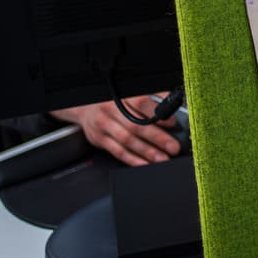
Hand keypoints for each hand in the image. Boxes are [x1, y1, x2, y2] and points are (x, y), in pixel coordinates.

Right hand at [53, 95, 183, 165]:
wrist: (85, 106)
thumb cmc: (114, 100)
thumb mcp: (129, 94)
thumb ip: (151, 99)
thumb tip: (172, 106)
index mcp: (121, 95)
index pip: (141, 103)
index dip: (157, 113)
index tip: (172, 123)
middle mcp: (110, 110)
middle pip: (135, 125)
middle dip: (157, 138)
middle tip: (172, 147)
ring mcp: (103, 126)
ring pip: (127, 141)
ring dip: (147, 152)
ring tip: (162, 158)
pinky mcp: (99, 140)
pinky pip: (118, 152)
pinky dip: (133, 160)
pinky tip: (145, 163)